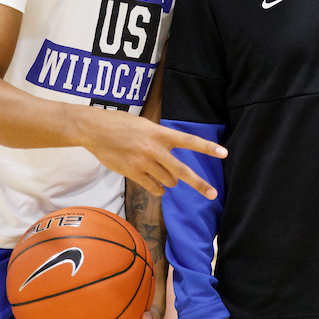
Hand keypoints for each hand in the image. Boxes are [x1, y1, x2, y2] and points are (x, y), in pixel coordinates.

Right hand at [81, 110, 225, 198]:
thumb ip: (161, 138)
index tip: (224, 153)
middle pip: (182, 170)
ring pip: (168, 181)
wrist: (94, 130)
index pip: (189, 140)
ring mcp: (143, 163)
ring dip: (170, 180)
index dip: (207, 147)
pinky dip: (158, 188)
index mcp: (160, 133)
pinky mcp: (132, 174)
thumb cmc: (121, 124)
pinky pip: (154, 188)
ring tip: (162, 172)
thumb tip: (172, 153)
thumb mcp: (146, 125)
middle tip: (213, 194)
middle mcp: (154, 149)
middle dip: (199, 184)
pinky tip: (155, 183)